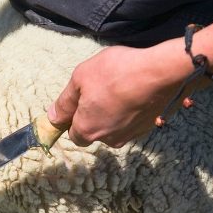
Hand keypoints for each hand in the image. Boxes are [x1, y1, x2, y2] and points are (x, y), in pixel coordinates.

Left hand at [48, 41, 196, 147]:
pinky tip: (134, 92)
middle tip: (101, 90)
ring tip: (119, 89)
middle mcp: (108, 139)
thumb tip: (52, 117)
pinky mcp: (148, 127)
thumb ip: (64, 101)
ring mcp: (130, 135)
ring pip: (114, 127)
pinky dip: (130, 111)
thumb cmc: (115, 72)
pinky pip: (132, 122)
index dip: (74, 117)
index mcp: (87, 130)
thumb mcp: (80, 79)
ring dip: (113, 113)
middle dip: (94, 115)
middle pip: (95, 131)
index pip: (74, 134)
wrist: (159, 72)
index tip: (80, 100)